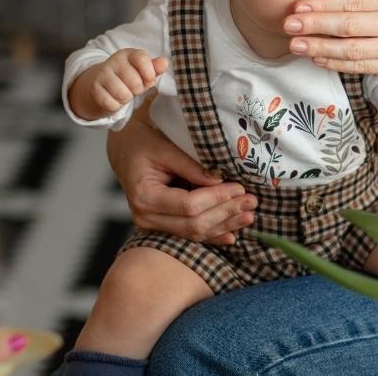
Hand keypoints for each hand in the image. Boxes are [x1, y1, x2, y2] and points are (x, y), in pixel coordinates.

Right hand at [89, 49, 168, 113]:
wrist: (103, 85)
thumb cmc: (129, 78)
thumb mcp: (144, 72)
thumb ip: (155, 68)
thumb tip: (164, 63)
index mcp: (129, 54)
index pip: (142, 59)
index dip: (149, 74)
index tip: (148, 79)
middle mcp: (114, 61)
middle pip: (135, 83)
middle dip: (138, 90)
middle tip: (133, 87)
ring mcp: (102, 74)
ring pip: (123, 95)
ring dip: (126, 99)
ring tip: (123, 92)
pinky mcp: (94, 88)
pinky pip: (110, 104)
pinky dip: (115, 105)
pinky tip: (113, 98)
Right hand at [108, 97, 256, 244]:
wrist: (125, 149)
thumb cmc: (143, 142)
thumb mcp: (166, 147)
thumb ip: (191, 165)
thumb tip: (220, 180)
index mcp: (144, 196)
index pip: (188, 205)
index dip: (217, 199)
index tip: (240, 188)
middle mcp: (146, 216)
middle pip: (193, 223)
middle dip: (225, 213)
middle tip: (252, 202)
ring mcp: (153, 224)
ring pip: (194, 233)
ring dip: (224, 225)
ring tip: (249, 215)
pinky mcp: (162, 226)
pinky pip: (190, 234)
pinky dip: (212, 234)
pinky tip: (232, 234)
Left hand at [284, 0, 377, 85]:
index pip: (357, 1)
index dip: (326, 4)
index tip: (301, 4)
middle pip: (348, 26)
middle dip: (315, 25)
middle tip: (287, 23)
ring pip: (351, 50)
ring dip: (320, 48)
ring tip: (295, 44)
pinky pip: (361, 67)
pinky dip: (337, 64)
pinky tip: (318, 58)